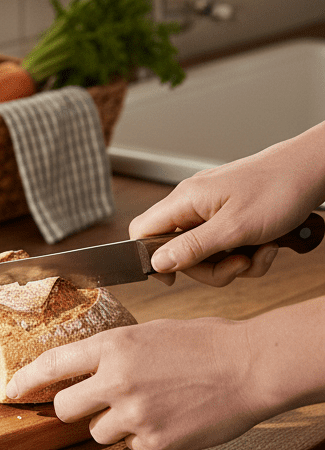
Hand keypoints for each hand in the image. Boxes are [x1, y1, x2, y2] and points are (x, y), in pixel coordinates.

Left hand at [4, 317, 270, 449]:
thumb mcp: (149, 333)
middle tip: (91, 405)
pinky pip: (134, 448)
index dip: (26, 379)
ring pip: (99, 433)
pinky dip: (146, 439)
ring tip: (149, 407)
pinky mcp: (156, 442)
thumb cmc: (206, 344)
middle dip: (72, 410)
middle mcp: (117, 381)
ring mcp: (135, 415)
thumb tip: (88, 368)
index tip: (12, 390)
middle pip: (64, 409)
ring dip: (114, 426)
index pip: (52, 364)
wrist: (250, 367)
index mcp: (113, 347)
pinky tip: (170, 419)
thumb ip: (114, 352)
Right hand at [129, 122, 324, 286]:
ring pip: (206, 252)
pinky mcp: (230, 214)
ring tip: (260, 253)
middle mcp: (193, 202)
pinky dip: (247, 253)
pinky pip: (226, 245)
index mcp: (184, 200)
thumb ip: (192, 247)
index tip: (174, 279)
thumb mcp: (234, 228)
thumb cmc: (277, 190)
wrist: (312, 170)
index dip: (150, 258)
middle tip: (238, 265)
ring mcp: (212, 208)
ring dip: (234, 263)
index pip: (142, 231)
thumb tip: (156, 263)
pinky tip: (267, 245)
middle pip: (178, 250)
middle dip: (210, 268)